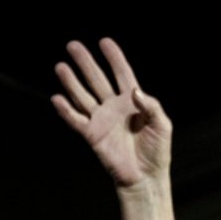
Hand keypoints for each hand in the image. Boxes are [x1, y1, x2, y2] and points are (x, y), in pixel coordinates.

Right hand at [51, 37, 171, 188]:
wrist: (145, 177)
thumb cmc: (157, 152)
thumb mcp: (162, 126)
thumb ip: (152, 107)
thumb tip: (134, 90)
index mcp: (134, 102)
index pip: (122, 75)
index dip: (114, 58)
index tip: (105, 42)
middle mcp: (114, 107)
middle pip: (98, 80)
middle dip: (86, 63)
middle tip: (73, 45)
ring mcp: (102, 120)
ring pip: (83, 96)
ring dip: (71, 82)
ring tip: (61, 66)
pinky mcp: (92, 135)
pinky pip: (76, 120)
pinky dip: (66, 110)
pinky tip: (57, 98)